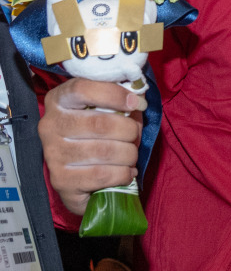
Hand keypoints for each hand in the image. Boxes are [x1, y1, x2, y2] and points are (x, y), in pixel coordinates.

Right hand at [39, 79, 144, 216]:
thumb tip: (140, 98)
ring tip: (130, 156)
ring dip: (129, 154)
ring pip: (105, 152)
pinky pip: (102, 175)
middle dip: (129, 130)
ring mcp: (53, 154)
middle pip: (100, 124)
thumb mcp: (108, 110)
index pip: (82, 89)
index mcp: (59, 100)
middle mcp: (50, 125)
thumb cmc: (100, 135)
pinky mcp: (60, 180)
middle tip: (135, 136)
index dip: (114, 94)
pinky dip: (123, 173)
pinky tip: (126, 172)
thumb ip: (122, 100)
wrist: (79, 176)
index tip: (137, 103)